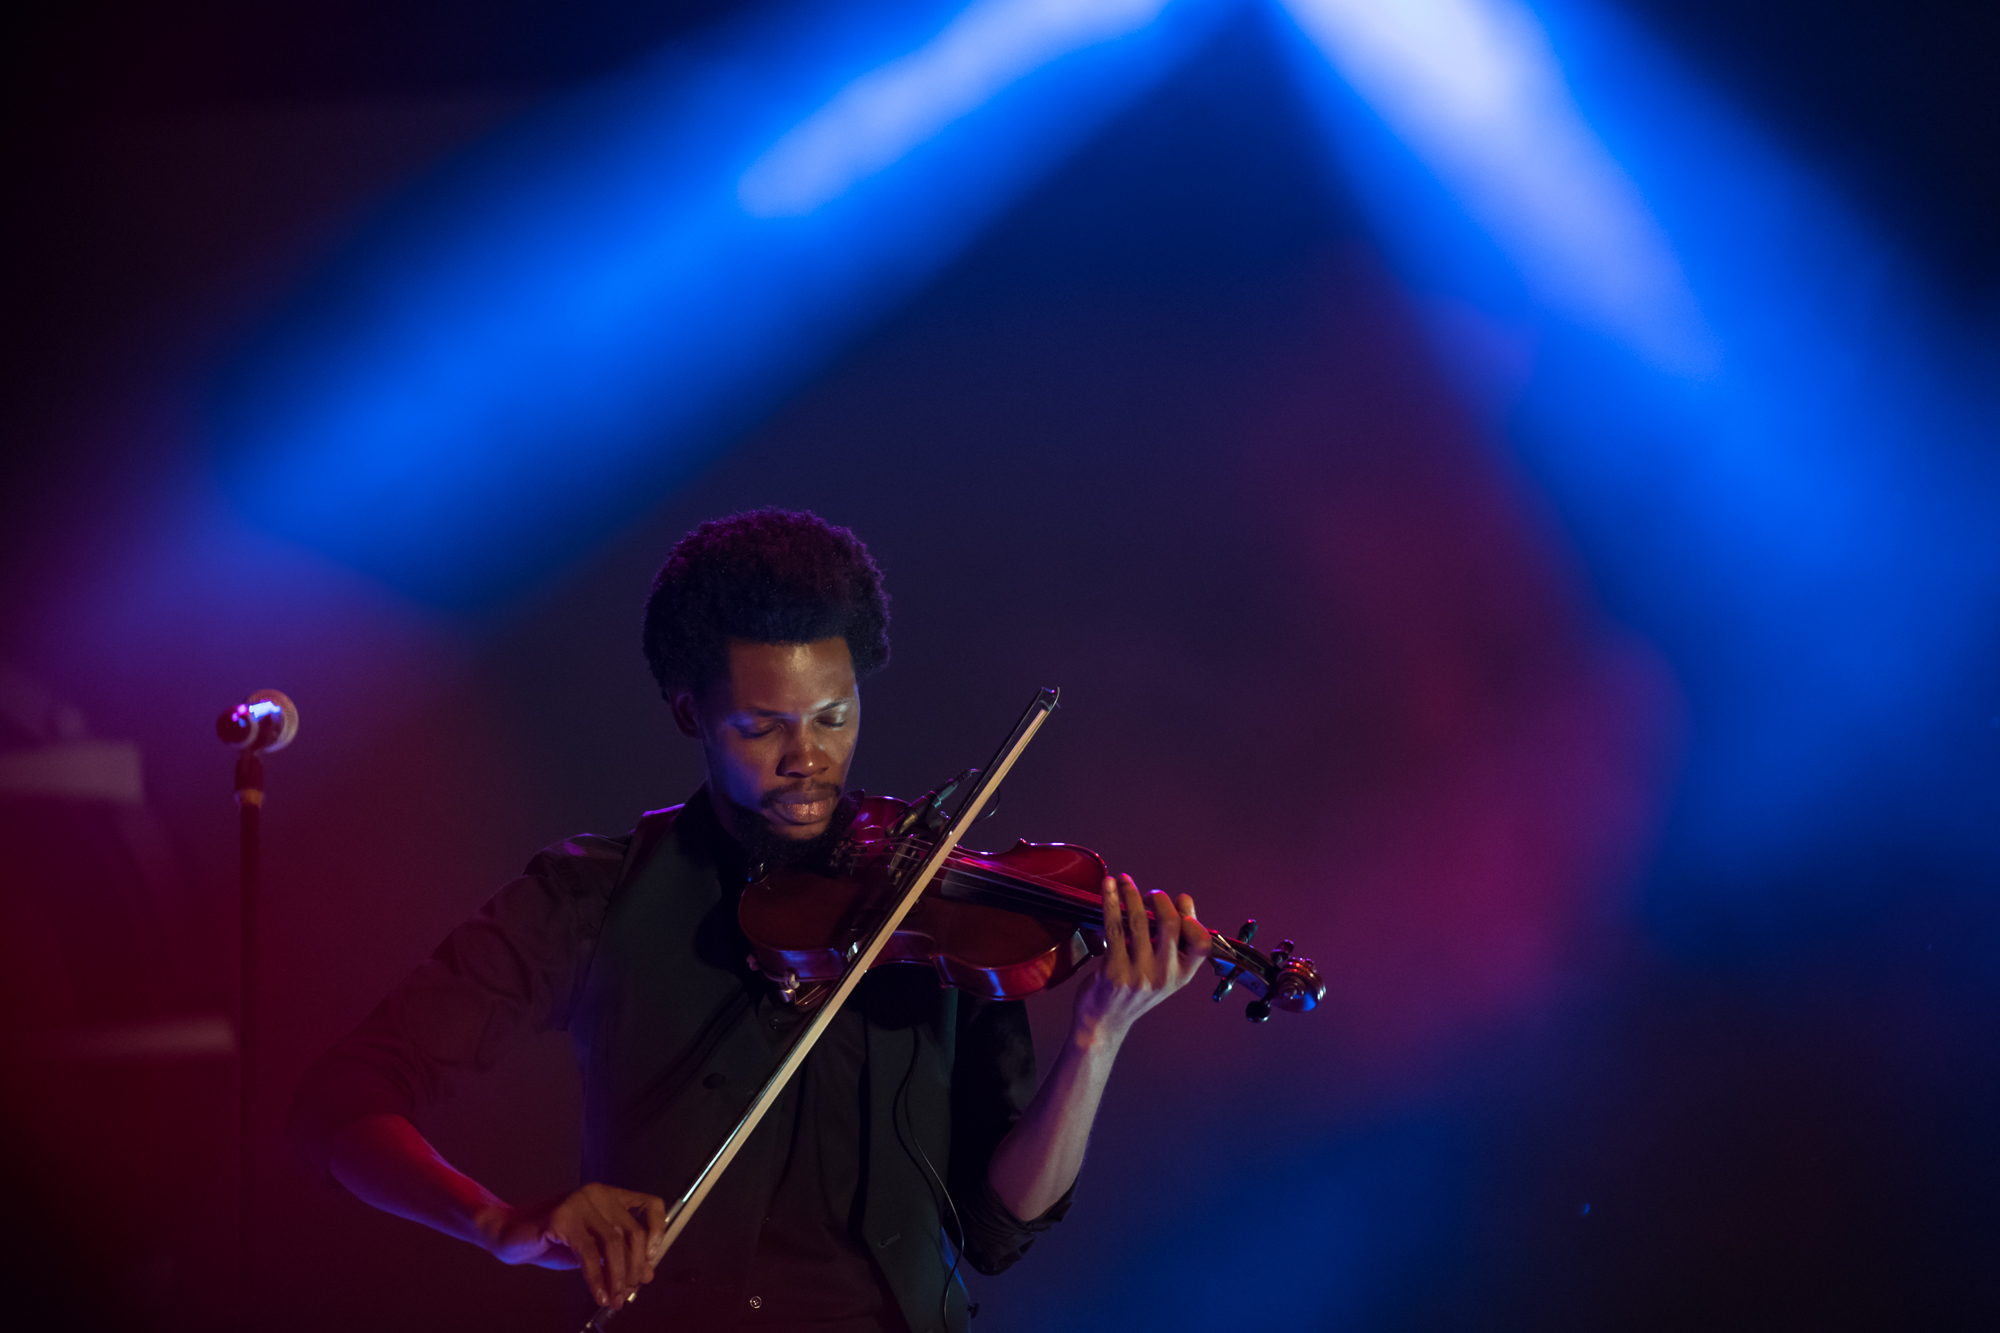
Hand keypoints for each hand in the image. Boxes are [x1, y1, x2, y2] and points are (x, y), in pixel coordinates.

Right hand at [479, 1182, 665, 1308]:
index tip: (651, 1258)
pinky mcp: (562, 1217)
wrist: (511, 1236)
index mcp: (609, 1196)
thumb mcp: (592, 1250)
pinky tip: (599, 1295)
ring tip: (615, 1299)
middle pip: (632, 1231)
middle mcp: (598, 1194)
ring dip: (617, 1277)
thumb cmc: (552, 1242)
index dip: (658, 1230)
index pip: (649, 1204)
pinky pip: (588, 1253)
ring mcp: (580, 1202)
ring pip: (613, 1244)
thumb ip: (618, 1256)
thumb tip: (646, 1274)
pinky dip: (597, 1279)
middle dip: (633, 1268)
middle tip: (629, 1293)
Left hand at [1071, 874, 1212, 1046]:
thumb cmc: (1133, 993)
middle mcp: (1164, 976)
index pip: (1202, 942)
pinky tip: (1107, 887)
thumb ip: (1173, 947)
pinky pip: (1114, 927)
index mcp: (1182, 976)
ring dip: (1131, 893)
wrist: (1104, 1023)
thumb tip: (1179, 906)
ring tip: (1123, 880)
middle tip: (1148, 895)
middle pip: (1171, 924)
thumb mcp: (1164, 976)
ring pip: (1139, 921)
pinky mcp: (1114, 972)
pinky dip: (1110, 901)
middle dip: (1160, 899)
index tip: (1178, 901)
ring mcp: (1139, 975)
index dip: (1192, 915)